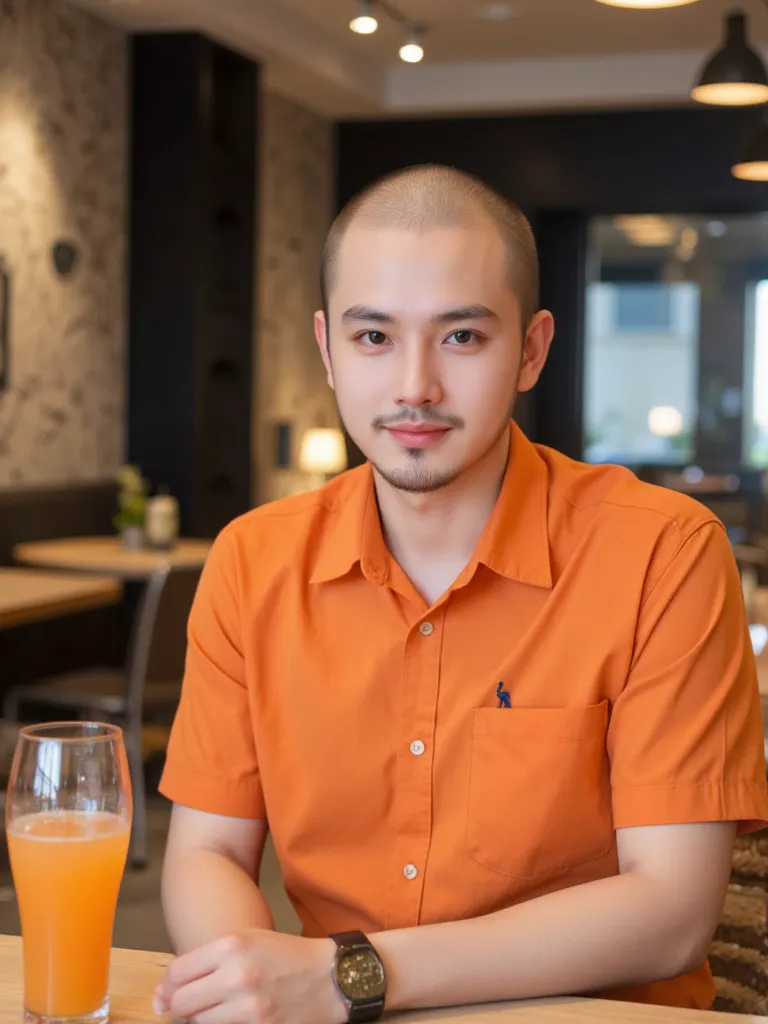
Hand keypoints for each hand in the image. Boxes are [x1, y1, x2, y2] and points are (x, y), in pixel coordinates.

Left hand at [153, 930, 347, 1023]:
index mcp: (232, 946)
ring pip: (199, 1023)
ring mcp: (249, 1007)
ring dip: (199, 1020)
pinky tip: (229, 1018)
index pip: (177, 972)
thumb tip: (169, 987)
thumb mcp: (249, 939)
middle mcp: (237, 975)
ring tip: (211, 1012)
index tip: (163, 997)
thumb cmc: (287, 955)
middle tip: (185, 1009)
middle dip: (177, 1008)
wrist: (331, 977)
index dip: (165, 988)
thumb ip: (210, 957)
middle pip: (181, 1003)